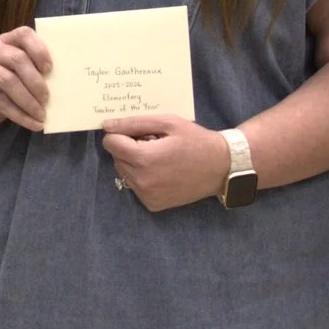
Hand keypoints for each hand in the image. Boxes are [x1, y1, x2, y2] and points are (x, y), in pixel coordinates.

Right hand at [0, 27, 50, 131]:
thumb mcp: (15, 73)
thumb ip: (31, 71)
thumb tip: (61, 85)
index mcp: (5, 40)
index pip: (23, 34)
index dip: (39, 49)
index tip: (50, 69)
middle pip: (17, 59)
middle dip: (36, 81)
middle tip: (47, 99)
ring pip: (8, 81)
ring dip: (29, 101)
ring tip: (41, 114)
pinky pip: (0, 101)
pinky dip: (20, 115)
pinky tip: (33, 124)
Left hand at [101, 114, 229, 211]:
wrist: (221, 168)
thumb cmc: (196, 141)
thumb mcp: (168, 123)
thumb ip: (135, 123)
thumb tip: (107, 126)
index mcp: (143, 158)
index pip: (110, 143)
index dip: (122, 134)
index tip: (140, 133)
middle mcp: (141, 181)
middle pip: (116, 158)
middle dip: (129, 148)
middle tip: (154, 144)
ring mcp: (147, 195)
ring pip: (124, 172)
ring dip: (135, 163)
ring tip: (160, 158)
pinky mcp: (152, 205)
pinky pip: (136, 186)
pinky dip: (143, 177)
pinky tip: (163, 172)